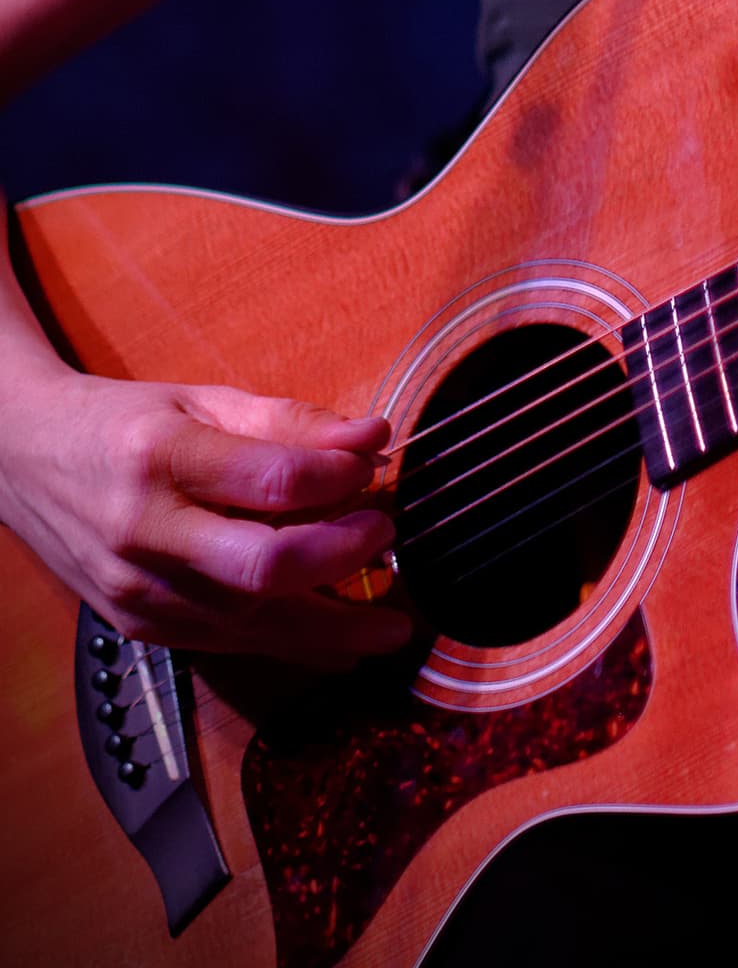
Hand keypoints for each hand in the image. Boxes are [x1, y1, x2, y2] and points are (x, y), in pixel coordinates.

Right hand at [0, 367, 413, 665]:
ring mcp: (137, 591)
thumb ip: (290, 422)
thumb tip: (373, 439)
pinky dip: (289, 644)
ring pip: (251, 622)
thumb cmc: (123, 424)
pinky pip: (227, 644)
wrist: (24, 462)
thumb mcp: (203, 401)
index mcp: (160, 458)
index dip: (338, 477)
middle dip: (340, 560)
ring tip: (391, 622)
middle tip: (388, 538)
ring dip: (331, 625)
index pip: (270, 479)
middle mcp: (144, 533)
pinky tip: (339, 646)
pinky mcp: (140, 628)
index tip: (373, 464)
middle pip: (262, 567)